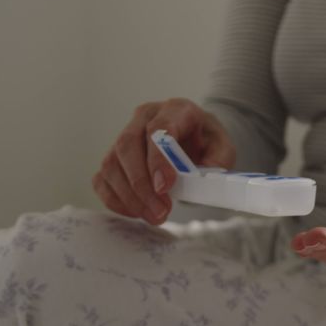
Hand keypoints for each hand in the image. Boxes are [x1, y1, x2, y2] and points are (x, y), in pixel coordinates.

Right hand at [92, 98, 235, 224]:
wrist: (195, 138)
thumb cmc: (206, 142)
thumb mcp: (222, 147)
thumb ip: (218, 161)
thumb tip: (201, 179)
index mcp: (174, 109)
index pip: (158, 129)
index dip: (158, 159)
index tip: (165, 187)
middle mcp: (144, 117)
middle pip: (128, 146)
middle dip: (142, 185)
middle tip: (160, 211)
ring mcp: (124, 135)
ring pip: (111, 164)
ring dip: (130, 196)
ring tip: (154, 216)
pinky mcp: (114, 157)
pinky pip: (102, 179)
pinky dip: (115, 200)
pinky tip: (136, 212)